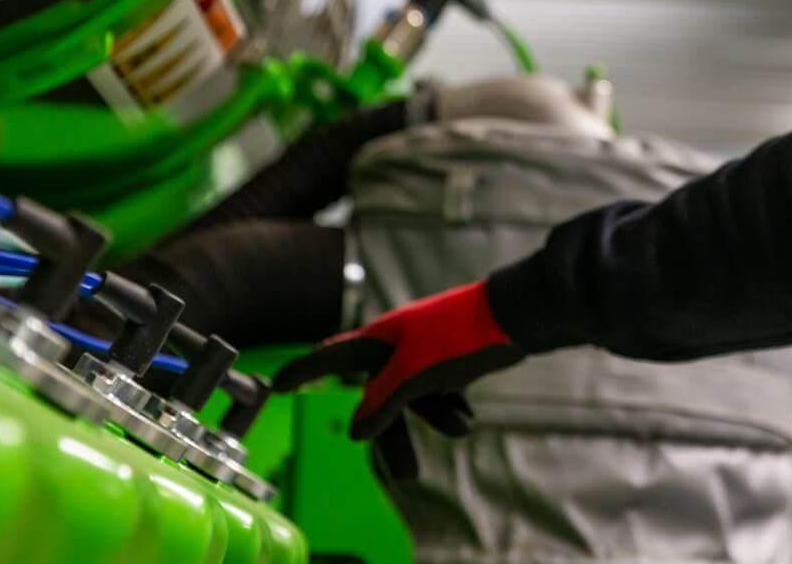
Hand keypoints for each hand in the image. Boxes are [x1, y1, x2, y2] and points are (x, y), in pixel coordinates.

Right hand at [271, 279, 524, 440]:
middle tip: (406, 475)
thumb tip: (357, 433)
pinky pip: (438, 391)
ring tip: (450, 443)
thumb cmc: (458, 337)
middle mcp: (397, 344)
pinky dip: (448, 409)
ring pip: (413, 397)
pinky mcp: (450, 357)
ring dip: (430, 422)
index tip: (276, 383)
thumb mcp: (414, 374)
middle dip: (392, 435)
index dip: (305, 371)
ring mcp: (425, 350)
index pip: (331, 357)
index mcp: (380, 339)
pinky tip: (465, 420)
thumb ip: (383, 402)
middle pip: (379, 395)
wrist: (515, 316)